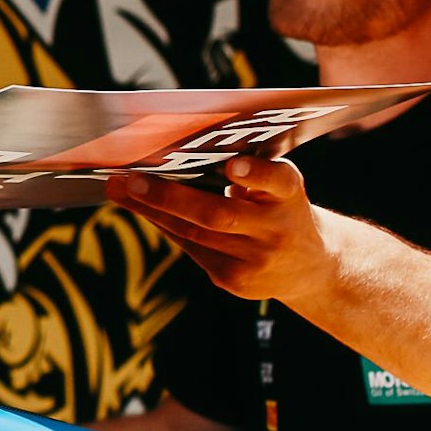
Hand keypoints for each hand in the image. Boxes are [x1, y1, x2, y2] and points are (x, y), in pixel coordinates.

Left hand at [105, 155, 332, 303]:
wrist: (310, 267)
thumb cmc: (282, 208)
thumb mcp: (280, 186)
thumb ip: (249, 170)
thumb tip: (185, 149)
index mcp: (290, 197)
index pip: (278, 182)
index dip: (256, 174)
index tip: (233, 165)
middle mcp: (276, 230)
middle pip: (218, 215)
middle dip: (168, 197)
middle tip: (129, 178)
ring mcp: (254, 261)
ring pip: (193, 233)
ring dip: (150, 210)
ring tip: (119, 189)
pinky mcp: (234, 281)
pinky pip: (190, 247)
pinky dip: (163, 224)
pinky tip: (139, 207)